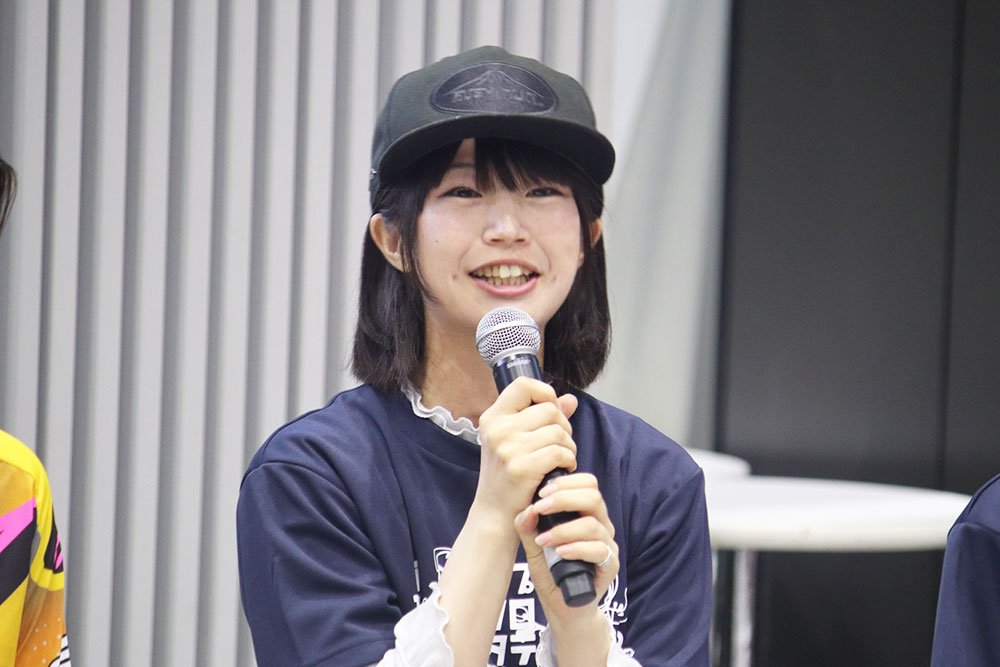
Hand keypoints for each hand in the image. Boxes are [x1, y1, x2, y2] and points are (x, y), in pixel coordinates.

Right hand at [474, 377, 578, 523]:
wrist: (494, 511)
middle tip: (561, 443)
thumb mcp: (516, 441)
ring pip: (558, 431)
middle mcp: (498, 429)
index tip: (552, 410)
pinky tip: (563, 468)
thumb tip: (570, 399)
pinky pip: (559, 452)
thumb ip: (541, 417)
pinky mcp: (521, 467)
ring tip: (562, 457)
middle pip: (549, 409)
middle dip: (563, 426)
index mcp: (493, 417)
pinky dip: (568, 459)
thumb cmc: (507, 475)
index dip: (544, 392)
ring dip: (568, 445)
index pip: (523, 384)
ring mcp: (507, 448)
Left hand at [513, 472, 618, 621]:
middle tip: (540, 507)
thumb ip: (528, 529)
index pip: (587, 484)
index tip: (541, 492)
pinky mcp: (610, 566)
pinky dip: (577, 549)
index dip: (565, 482)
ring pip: (593, 524)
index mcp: (586, 513)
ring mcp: (607, 545)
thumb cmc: (552, 572)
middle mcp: (600, 525)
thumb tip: (526, 510)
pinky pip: (599, 551)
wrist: (565, 607)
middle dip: (564, 498)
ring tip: (543, 539)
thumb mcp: (534, 548)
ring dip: (564, 529)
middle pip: (593, 497)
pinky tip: (560, 552)